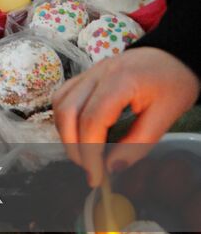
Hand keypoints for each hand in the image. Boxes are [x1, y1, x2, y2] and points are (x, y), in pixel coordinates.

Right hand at [53, 47, 200, 187]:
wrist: (172, 55)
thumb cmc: (173, 83)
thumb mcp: (166, 116)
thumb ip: (139, 143)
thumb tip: (112, 168)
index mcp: (120, 81)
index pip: (92, 120)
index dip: (90, 153)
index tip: (97, 178)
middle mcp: (98, 73)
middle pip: (68, 111)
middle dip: (73, 147)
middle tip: (90, 169)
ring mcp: (89, 72)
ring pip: (60, 102)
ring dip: (65, 133)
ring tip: (84, 154)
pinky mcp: (87, 75)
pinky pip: (64, 95)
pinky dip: (65, 118)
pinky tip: (79, 133)